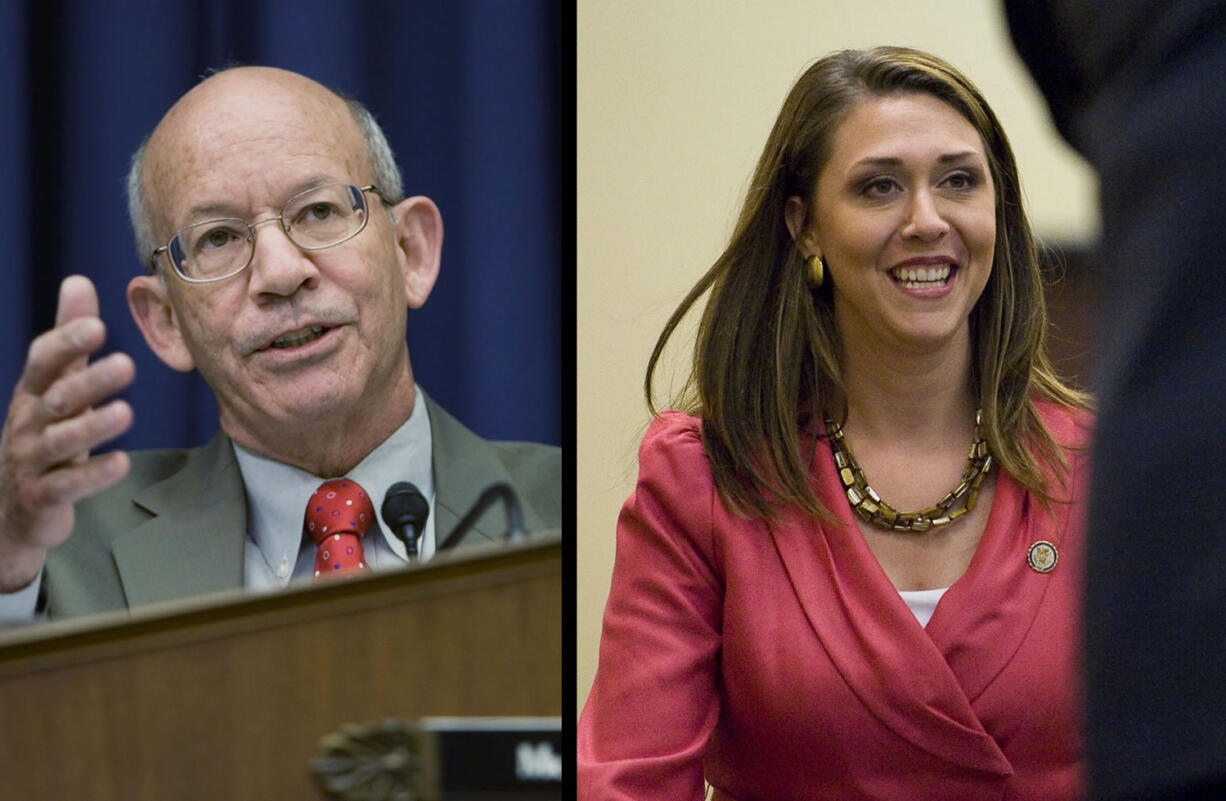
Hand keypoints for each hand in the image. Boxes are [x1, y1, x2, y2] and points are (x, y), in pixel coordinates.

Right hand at [0, 276, 134, 591]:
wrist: (11, 508)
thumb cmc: (41, 434)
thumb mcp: (52, 384)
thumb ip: (68, 339)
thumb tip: (78, 281)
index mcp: (33, 392)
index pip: (43, 361)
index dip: (66, 343)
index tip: (96, 325)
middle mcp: (29, 422)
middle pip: (58, 398)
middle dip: (90, 381)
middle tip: (127, 365)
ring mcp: (33, 460)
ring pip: (61, 441)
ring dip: (93, 427)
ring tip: (126, 413)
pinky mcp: (44, 495)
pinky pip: (68, 485)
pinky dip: (93, 475)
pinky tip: (122, 464)